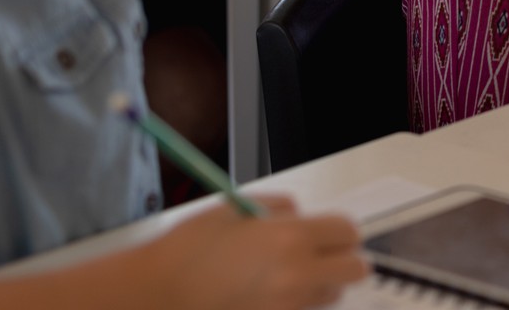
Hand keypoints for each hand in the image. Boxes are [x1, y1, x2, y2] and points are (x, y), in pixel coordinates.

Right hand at [146, 198, 369, 309]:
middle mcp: (297, 276)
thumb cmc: (187, 251)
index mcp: (290, 238)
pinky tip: (265, 297)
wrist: (155, 297)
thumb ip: (277, 207)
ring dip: (318, 285)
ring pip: (330, 297)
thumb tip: (298, 215)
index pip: (348, 233)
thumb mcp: (234, 209)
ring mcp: (287, 308)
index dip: (339, 231)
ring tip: (282, 278)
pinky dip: (294, 305)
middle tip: (317, 256)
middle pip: (353, 270)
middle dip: (341, 260)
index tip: (328, 233)